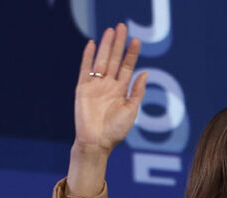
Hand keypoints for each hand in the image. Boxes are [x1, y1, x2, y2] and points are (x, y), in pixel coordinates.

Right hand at [73, 23, 146, 153]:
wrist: (97, 141)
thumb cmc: (115, 130)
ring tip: (110, 31)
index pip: (127, 67)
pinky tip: (92, 44)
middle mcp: (108, 85)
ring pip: (101, 60)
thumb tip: (145, 72)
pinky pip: (85, 69)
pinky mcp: (82, 88)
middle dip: (118, 43)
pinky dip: (87, 57)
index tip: (137, 40)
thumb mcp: (131, 110)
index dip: (132, 53)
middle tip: (122, 26)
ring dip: (105, 46)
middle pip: (114, 59)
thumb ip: (137, 91)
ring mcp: (95, 85)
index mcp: (121, 90)